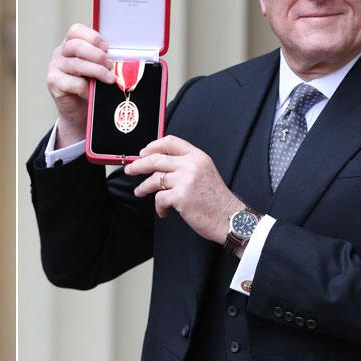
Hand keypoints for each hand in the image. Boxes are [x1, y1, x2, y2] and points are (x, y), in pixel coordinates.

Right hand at [47, 23, 115, 147]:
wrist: (78, 110)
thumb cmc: (89, 86)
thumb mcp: (97, 68)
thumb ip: (102, 60)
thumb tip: (121, 59)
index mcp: (70, 44)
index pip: (76, 30)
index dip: (93, 37)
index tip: (107, 48)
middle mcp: (60, 53)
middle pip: (76, 46)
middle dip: (97, 55)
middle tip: (111, 65)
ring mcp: (54, 67)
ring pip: (76, 64)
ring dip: (97, 71)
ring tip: (110, 79)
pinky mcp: (53, 82)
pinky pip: (72, 83)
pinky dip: (86, 88)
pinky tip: (93, 92)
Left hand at [125, 136, 243, 244]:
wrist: (231, 219)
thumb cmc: (215, 199)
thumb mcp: (204, 172)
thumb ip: (185, 164)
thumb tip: (157, 162)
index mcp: (197, 156)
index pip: (170, 141)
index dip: (153, 146)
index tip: (143, 153)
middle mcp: (191, 165)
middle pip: (156, 159)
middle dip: (138, 164)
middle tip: (129, 170)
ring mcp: (186, 180)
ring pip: (154, 179)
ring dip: (144, 187)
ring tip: (139, 192)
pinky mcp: (181, 197)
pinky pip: (159, 198)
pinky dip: (159, 207)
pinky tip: (164, 211)